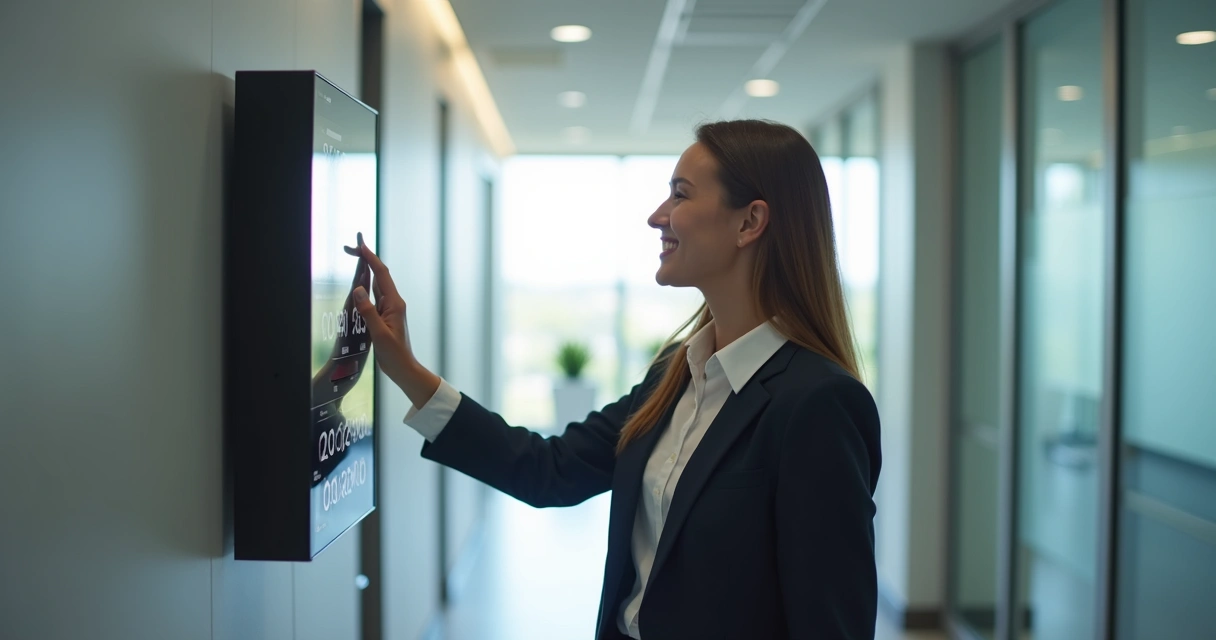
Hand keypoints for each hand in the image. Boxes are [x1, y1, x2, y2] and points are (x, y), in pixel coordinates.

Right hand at [350, 244, 440, 407]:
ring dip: (365, 271)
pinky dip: (365, 286)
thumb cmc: (395, 354)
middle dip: (366, 260)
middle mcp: (393, 302)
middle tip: (350, 248)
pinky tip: (358, 283)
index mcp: (395, 303)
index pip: (381, 274)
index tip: (360, 246)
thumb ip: (368, 311)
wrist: (404, 368)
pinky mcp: (385, 315)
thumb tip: (357, 290)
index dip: (371, 258)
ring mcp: (390, 308)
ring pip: (376, 285)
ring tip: (353, 258)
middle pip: (379, 275)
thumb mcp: (379, 334)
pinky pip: (374, 296)